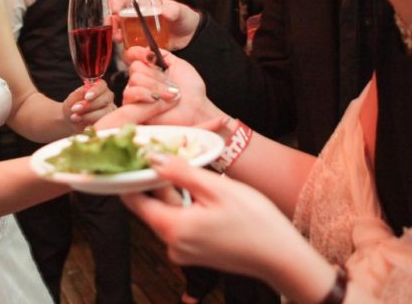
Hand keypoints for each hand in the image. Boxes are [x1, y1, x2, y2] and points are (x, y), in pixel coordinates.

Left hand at [62, 78, 115, 130]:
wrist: (72, 122)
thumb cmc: (73, 108)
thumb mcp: (71, 100)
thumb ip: (78, 95)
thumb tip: (84, 91)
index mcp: (99, 87)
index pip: (101, 85)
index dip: (95, 91)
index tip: (86, 97)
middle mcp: (107, 96)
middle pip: (105, 99)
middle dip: (90, 105)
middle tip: (75, 109)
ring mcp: (110, 109)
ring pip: (105, 111)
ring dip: (89, 115)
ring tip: (75, 117)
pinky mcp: (109, 120)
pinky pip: (105, 121)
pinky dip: (92, 122)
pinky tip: (82, 123)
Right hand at [109, 0, 200, 52]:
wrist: (190, 37)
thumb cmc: (184, 18)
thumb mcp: (181, 11)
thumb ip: (174, 10)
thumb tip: (165, 10)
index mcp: (144, 4)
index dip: (117, 0)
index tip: (115, 6)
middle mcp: (137, 17)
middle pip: (117, 15)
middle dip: (111, 18)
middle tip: (111, 23)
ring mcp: (137, 31)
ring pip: (120, 30)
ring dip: (115, 33)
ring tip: (117, 37)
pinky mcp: (140, 44)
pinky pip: (128, 45)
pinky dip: (124, 47)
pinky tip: (124, 49)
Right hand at [113, 47, 222, 126]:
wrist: (196, 110)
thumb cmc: (191, 91)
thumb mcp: (179, 64)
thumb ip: (162, 54)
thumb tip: (145, 49)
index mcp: (149, 69)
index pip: (132, 55)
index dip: (138, 53)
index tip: (149, 57)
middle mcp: (140, 81)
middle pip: (135, 67)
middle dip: (155, 74)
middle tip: (170, 84)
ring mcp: (136, 96)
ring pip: (134, 79)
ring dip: (156, 87)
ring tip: (169, 95)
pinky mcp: (133, 110)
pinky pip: (130, 94)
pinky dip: (148, 96)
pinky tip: (159, 102)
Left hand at [122, 154, 310, 282]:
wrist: (281, 256)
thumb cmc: (255, 222)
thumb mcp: (216, 188)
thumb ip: (180, 172)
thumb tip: (151, 158)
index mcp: (172, 228)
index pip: (132, 200)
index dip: (130, 176)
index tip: (134, 156)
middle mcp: (172, 244)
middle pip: (151, 206)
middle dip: (157, 181)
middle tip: (168, 155)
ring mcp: (184, 251)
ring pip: (168, 213)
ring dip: (174, 192)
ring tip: (189, 171)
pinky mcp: (196, 252)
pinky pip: (181, 224)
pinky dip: (186, 206)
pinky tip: (202, 193)